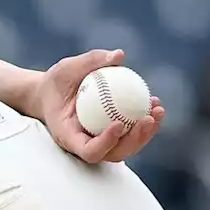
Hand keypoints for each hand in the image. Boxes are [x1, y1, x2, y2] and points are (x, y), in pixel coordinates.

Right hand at [31, 49, 164, 163]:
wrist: (52, 94)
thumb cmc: (55, 82)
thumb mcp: (65, 69)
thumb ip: (90, 61)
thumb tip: (118, 55)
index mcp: (68, 136)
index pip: (89, 151)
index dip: (106, 143)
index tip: (119, 123)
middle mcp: (85, 145)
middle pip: (114, 154)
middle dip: (135, 140)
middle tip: (148, 118)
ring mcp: (99, 143)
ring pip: (126, 147)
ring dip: (146, 133)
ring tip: (158, 110)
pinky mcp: (111, 136)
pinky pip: (130, 134)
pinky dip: (144, 122)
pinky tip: (154, 103)